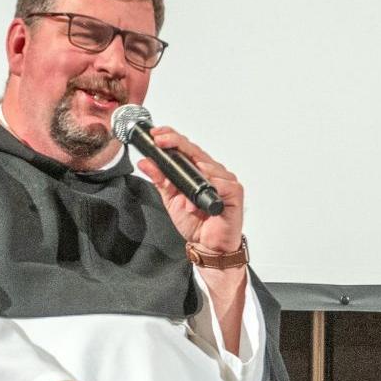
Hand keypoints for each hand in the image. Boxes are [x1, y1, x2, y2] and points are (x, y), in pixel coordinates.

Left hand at [136, 126, 243, 253]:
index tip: (156, 135)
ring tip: (183, 200)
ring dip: (191, 180)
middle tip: (160, 141)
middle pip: (195, 151)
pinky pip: (221, 183)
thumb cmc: (196, 222)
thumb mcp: (171, 198)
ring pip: (207, 166)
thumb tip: (146, 163)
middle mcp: (213, 171)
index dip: (171, 137)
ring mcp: (225, 180)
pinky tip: (199, 199)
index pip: (186, 147)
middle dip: (176, 143)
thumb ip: (160, 180)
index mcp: (198, 170)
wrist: (209, 246)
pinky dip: (209, 188)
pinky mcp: (235, 192)